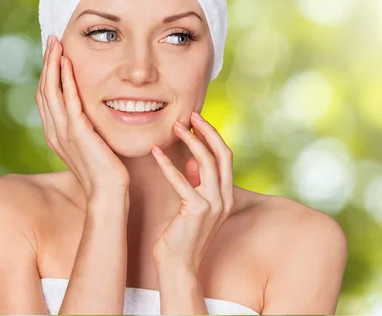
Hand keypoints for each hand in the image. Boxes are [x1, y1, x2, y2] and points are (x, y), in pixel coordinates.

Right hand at [35, 36, 129, 200]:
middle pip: (44, 90)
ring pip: (51, 91)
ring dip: (53, 65)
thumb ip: (86, 130)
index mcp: (56, 134)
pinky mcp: (77, 132)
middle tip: (51, 41)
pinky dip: (66, 79)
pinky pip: (68, 99)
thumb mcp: (91, 145)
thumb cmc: (105, 171)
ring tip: (56, 43)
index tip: (54, 55)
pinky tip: (67, 63)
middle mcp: (55, 131)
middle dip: (47, 64)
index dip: (48, 74)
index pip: (47, 98)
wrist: (108, 192)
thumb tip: (91, 117)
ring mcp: (63, 131)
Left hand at [150, 112, 233, 273]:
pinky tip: (155, 153)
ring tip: (174, 127)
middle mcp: (224, 197)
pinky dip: (168, 165)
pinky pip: (182, 181)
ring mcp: (213, 204)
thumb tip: (195, 162)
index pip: (225, 156)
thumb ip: (197, 184)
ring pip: (207, 162)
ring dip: (190, 141)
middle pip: (223, 154)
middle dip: (207, 130)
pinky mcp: (197, 210)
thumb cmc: (182, 236)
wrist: (179, 266)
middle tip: (191, 114)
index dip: (213, 135)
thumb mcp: (193, 206)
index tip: (198, 120)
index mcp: (226, 195)